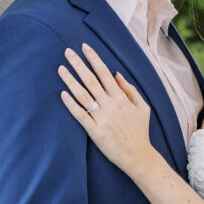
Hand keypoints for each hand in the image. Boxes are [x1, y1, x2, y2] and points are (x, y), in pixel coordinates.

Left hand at [59, 44, 153, 175]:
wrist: (138, 156)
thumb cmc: (140, 131)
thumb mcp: (142, 107)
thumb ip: (130, 89)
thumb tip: (116, 74)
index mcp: (121, 98)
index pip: (104, 73)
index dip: (94, 59)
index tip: (84, 47)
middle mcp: (110, 105)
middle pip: (91, 80)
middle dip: (78, 64)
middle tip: (67, 51)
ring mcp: (102, 118)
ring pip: (82, 95)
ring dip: (70, 81)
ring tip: (60, 68)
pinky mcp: (95, 132)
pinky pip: (80, 115)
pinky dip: (71, 104)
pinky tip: (62, 94)